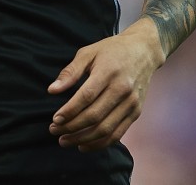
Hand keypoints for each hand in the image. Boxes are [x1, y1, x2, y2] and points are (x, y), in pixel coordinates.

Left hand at [47, 19, 164, 151]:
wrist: (143, 51)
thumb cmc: (111, 51)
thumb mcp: (88, 53)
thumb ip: (70, 72)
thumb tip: (52, 90)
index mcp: (108, 72)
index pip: (86, 96)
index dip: (69, 111)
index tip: (55, 119)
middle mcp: (122, 89)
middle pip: (94, 116)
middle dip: (71, 127)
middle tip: (54, 130)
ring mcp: (131, 103)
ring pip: (105, 129)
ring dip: (83, 139)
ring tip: (64, 140)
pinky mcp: (136, 112)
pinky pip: (117, 134)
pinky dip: (100, 143)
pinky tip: (83, 145)